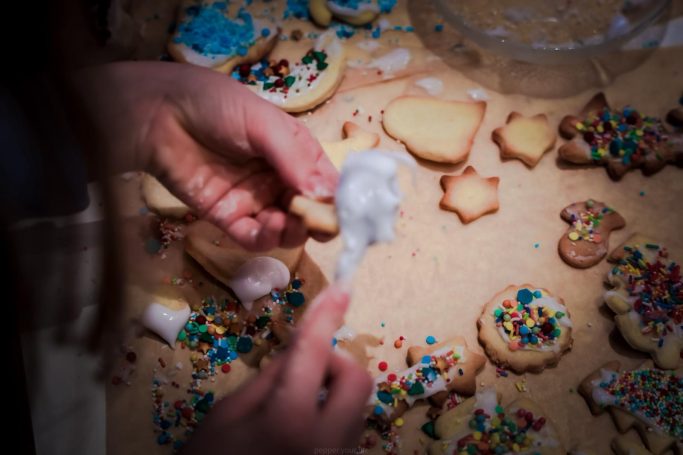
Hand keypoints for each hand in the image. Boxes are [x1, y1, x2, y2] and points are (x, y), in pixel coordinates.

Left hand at [76, 61, 337, 250]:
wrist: (159, 114)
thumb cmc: (216, 106)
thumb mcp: (263, 123)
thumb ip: (294, 159)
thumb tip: (326, 195)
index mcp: (295, 153)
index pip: (326, 183)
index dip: (337, 199)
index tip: (345, 211)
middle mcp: (279, 180)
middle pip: (309, 211)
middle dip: (317, 220)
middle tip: (317, 222)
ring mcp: (254, 200)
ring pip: (286, 229)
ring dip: (294, 231)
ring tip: (289, 220)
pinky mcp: (228, 217)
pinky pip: (254, 237)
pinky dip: (268, 238)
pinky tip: (270, 226)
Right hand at [180, 283, 371, 453]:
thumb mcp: (227, 415)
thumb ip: (269, 377)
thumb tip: (297, 350)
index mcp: (290, 421)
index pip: (314, 354)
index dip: (325, 317)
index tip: (340, 287)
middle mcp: (326, 441)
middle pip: (358, 381)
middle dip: (336, 363)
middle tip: (304, 367)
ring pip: (357, 405)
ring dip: (334, 388)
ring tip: (296, 399)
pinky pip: (347, 427)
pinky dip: (332, 411)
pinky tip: (302, 421)